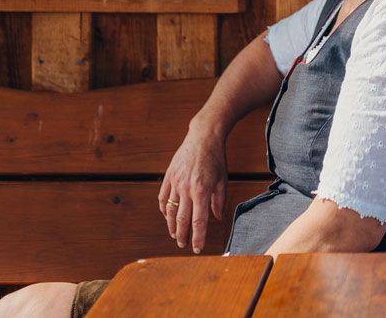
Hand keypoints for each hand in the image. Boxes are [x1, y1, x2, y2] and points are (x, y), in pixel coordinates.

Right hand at [158, 127, 228, 253]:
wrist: (203, 137)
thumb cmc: (216, 159)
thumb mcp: (223, 180)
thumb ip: (219, 201)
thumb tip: (216, 219)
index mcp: (202, 190)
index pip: (199, 221)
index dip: (198, 237)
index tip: (197, 248)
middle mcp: (186, 188)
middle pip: (182, 219)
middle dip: (183, 235)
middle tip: (183, 245)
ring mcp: (175, 182)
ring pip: (169, 210)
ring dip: (171, 226)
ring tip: (175, 235)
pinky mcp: (168, 177)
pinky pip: (162, 198)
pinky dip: (164, 209)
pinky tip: (167, 216)